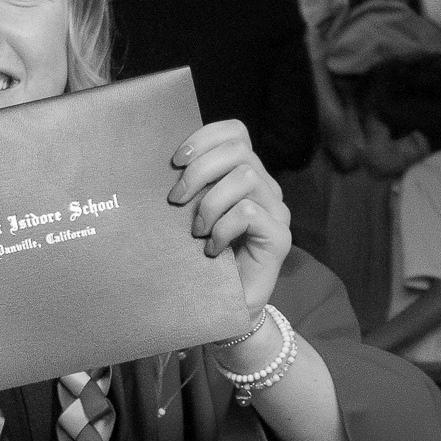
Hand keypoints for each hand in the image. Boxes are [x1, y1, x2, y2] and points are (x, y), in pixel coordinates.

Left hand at [168, 120, 290, 312]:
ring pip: (245, 177)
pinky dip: (223, 228)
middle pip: (238, 150)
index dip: (205, 137)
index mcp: (244, 175)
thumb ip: (187, 188)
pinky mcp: (280, 237)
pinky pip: (249, 212)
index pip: (235, 132)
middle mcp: (266, 187)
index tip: (175, 161)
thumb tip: (160, 164)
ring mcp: (276, 211)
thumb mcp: (189, 216)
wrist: (225, 308)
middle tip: (175, 200)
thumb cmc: (201, 260)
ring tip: (196, 230)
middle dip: (199, 170)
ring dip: (210, 202)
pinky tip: (212, 249)